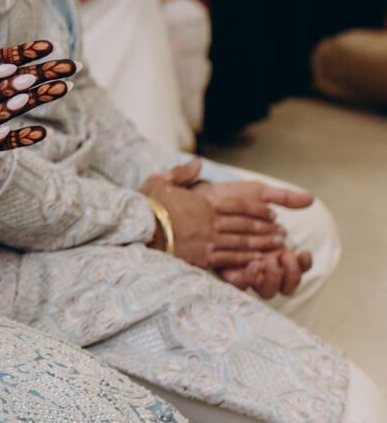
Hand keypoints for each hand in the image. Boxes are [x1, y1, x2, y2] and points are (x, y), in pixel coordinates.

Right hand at [142, 162, 312, 295]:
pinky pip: (231, 259)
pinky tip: (259, 261)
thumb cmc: (147, 205)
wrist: (139, 230)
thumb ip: (181, 172)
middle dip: (267, 228)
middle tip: (282, 231)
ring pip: (243, 242)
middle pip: (246, 224)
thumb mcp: (161, 180)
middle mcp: (212, 222)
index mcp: (205, 203)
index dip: (259, 209)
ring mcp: (209, 240)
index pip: (240, 205)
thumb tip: (197, 162)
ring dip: (263, 244)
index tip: (272, 212)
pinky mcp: (204, 257)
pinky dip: (248, 259)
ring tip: (277, 245)